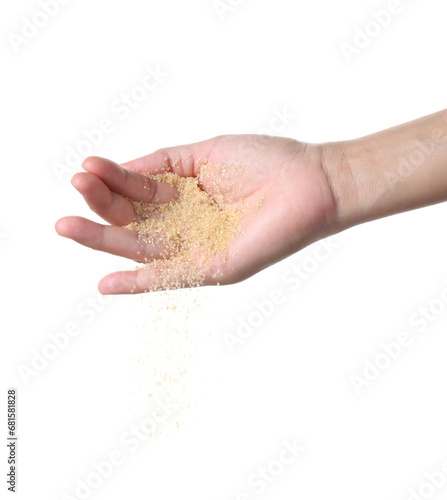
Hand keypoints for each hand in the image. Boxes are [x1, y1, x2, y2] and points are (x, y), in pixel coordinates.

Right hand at [55, 135, 336, 293]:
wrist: (311, 181)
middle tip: (74, 191)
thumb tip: (118, 169)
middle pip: (134, 221)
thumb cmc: (264, 161)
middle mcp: (187, 225)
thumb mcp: (203, 154)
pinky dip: (140, 283)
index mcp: (184, 197)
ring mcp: (198, 248)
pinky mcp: (215, 268)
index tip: (87, 167)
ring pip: (144, 248)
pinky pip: (172, 277)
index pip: (138, 192)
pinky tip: (106, 282)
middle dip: (101, 207)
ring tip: (68, 226)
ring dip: (106, 239)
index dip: (112, 181)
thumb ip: (161, 164)